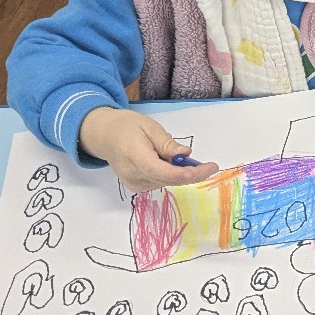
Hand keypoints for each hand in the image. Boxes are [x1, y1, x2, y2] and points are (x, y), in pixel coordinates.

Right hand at [79, 107, 218, 192]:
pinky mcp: (136, 187)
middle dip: (192, 173)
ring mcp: (133, 184)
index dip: (187, 173)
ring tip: (177, 156)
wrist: (105, 136)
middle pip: (168, 180)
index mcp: (134, 156)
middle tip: (209, 165)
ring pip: (166, 182)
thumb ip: (167, 144)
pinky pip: (160, 183)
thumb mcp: (149, 127)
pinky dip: (171, 175)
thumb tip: (186, 155)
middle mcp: (132, 175)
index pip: (163, 171)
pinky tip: (167, 163)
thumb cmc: (127, 127)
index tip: (208, 168)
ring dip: (180, 173)